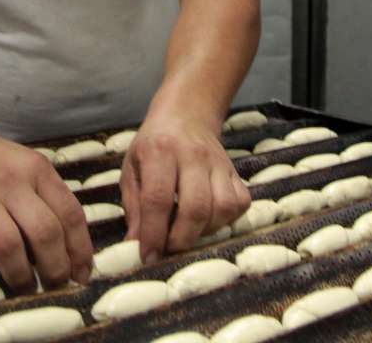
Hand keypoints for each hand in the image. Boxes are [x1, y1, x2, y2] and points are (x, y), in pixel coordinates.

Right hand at [0, 123, 92, 289]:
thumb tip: (69, 251)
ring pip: (8, 247)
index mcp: (36, 169)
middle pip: (44, 232)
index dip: (80, 250)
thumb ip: (46, 199)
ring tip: (25, 285)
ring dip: (20, 276)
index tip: (81, 274)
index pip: (70, 214)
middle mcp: (10, 181)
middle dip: (55, 268)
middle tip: (54, 284)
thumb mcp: (25, 166)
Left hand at [119, 110, 250, 262]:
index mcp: (160, 151)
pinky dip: (225, 220)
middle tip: (169, 248)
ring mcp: (219, 162)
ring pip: (222, 208)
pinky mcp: (236, 171)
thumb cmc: (153, 145)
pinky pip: (240, 204)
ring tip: (187, 232)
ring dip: (204, 231)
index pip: (158, 198)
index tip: (148, 256)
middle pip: (195, 207)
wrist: (186, 115)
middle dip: (181, 239)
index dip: (154, 233)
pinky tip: (207, 219)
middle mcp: (193, 155)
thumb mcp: (132, 169)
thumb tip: (136, 246)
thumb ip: (134, 208)